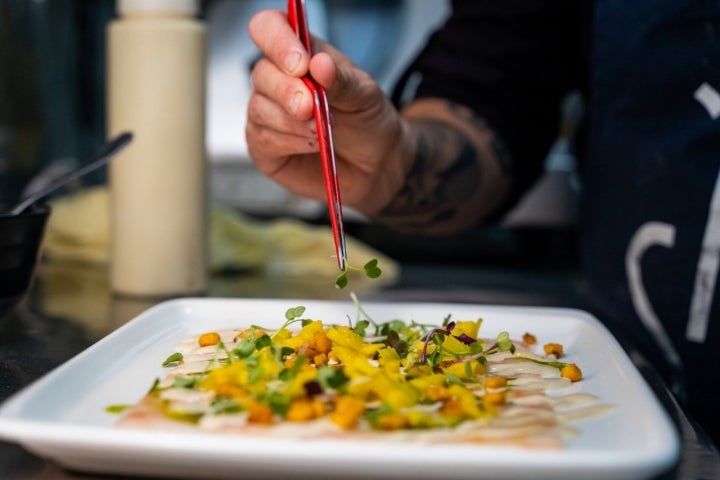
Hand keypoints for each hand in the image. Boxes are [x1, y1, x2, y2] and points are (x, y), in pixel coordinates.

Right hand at [246, 9, 411, 215]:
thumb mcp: (364, 95)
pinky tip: (312, 144)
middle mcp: (278, 79)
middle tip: (311, 108)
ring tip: (321, 131)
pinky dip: (290, 142)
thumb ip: (341, 80)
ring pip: (260, 108)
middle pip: (261, 72)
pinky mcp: (264, 144)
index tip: (300, 65)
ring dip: (292, 122)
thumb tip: (319, 64)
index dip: (277, 40)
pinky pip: (263, 139)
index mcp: (300, 52)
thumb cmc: (366, 120)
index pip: (269, 28)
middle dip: (287, 92)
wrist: (375, 163)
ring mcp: (267, 111)